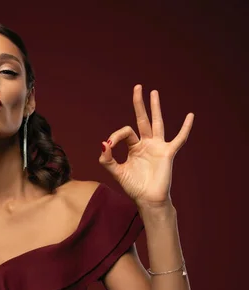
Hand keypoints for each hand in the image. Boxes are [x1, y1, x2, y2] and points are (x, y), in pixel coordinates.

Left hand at [98, 84, 193, 208]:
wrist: (148, 199)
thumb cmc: (134, 187)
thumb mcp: (116, 172)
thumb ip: (107, 159)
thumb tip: (102, 143)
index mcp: (134, 147)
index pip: (125, 133)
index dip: (115, 136)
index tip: (109, 145)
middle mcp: (146, 144)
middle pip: (142, 119)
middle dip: (139, 103)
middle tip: (137, 87)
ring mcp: (158, 147)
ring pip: (157, 123)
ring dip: (155, 108)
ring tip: (153, 92)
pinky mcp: (168, 153)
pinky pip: (179, 138)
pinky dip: (185, 128)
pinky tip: (190, 115)